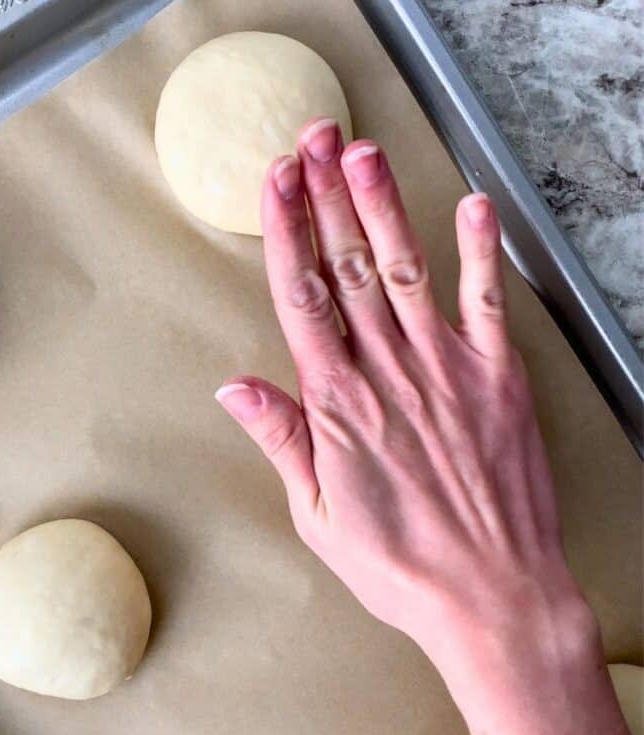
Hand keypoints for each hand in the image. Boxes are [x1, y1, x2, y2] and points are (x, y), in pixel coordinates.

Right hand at [216, 117, 592, 671]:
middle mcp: (390, 373)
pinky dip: (479, 253)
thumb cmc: (401, 566)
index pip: (302, 299)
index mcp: (339, 405)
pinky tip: (471, 205)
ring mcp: (448, 369)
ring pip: (405, 270)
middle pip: (347, 268)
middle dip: (325, 196)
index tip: (275, 180)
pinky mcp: (498, 379)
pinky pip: (487, 303)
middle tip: (310, 138)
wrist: (492, 596)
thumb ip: (283, 440)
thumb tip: (235, 386)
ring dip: (382, 206)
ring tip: (361, 151)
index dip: (286, 232)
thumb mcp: (318, 516)